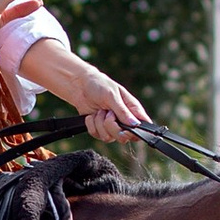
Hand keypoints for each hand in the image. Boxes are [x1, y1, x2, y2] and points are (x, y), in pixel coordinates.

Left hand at [19, 38, 150, 141]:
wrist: (77, 81)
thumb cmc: (97, 83)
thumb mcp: (110, 94)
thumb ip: (123, 110)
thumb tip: (135, 125)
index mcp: (132, 107)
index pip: (142, 125)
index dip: (135, 130)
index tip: (126, 127)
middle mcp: (123, 117)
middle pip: (125, 136)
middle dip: (112, 127)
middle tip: (105, 115)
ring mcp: (111, 122)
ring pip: (110, 137)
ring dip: (100, 126)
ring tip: (96, 112)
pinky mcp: (98, 126)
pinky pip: (98, 135)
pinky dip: (92, 126)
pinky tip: (89, 116)